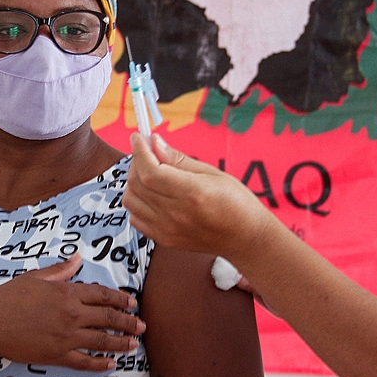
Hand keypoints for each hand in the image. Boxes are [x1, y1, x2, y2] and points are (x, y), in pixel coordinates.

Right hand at [0, 254, 144, 370]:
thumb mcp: (35, 277)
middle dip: (127, 322)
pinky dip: (99, 363)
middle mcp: (71, 314)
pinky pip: (84, 361)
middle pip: (108, 318)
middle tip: (141, 326)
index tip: (132, 303)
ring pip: (101, 340)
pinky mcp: (56, 355)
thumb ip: (60, 270)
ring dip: (120, 342)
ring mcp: (66, 336)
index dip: (120, 299)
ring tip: (133, 345)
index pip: (102, 295)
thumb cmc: (8, 297)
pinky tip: (111, 364)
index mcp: (67, 292)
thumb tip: (77, 259)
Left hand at [123, 132, 273, 258]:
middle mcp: (176, 213)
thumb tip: (155, 142)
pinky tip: (151, 195)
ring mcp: (167, 229)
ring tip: (149, 173)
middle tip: (147, 152)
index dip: (140, 151)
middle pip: (137, 184)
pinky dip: (137, 203)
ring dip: (134, 182)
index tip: (138, 137)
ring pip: (131, 200)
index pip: (150, 171)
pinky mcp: (164, 239)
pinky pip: (135, 218)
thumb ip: (179, 159)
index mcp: (191, 193)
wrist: (245, 238)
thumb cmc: (236, 203)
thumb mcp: (212, 173)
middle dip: (137, 162)